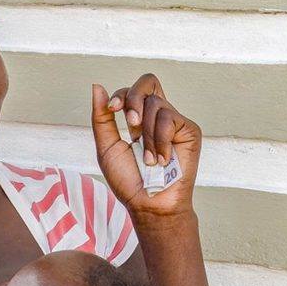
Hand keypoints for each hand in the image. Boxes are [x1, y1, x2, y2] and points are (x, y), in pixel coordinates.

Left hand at [91, 74, 201, 218]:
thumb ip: (101, 118)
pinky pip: (169, 119)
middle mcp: (158, 117)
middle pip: (148, 82)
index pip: (131, 91)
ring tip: (148, 160)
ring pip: (155, 105)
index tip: (112, 110)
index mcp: (139, 120)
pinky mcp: (189, 130)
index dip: (121, 94)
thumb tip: (97, 86)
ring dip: (145, 136)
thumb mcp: (106, 147)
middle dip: (134, 98)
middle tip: (131, 124)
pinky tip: (161, 160)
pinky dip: (159, 141)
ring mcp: (174, 122)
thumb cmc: (128, 181)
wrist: (148, 204)